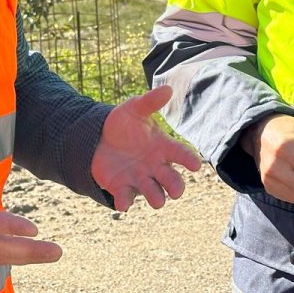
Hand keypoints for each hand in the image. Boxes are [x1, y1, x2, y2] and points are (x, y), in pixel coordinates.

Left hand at [91, 86, 202, 211]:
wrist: (98, 136)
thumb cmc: (124, 122)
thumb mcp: (135, 108)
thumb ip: (150, 101)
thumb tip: (167, 89)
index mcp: (162, 147)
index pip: (181, 154)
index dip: (189, 160)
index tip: (195, 165)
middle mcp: (155, 166)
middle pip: (172, 180)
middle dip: (175, 186)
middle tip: (175, 190)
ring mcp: (139, 179)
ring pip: (154, 194)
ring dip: (156, 198)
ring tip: (157, 200)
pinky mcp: (122, 187)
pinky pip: (126, 198)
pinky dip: (125, 202)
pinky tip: (122, 203)